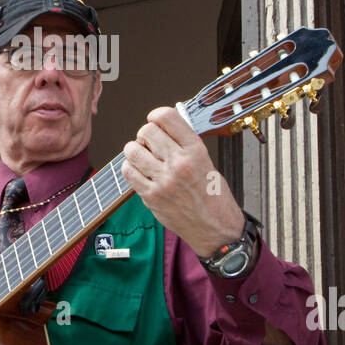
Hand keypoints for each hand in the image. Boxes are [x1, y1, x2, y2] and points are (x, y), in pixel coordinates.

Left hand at [122, 106, 244, 256]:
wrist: (215, 228)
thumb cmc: (213, 196)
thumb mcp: (207, 161)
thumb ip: (184, 143)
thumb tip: (163, 127)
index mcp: (196, 150)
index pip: (166, 117)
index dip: (156, 116)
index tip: (155, 121)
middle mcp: (179, 163)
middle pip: (146, 131)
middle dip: (146, 135)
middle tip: (151, 144)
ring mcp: (163, 181)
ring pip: (132, 150)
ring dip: (135, 151)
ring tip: (144, 158)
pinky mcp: (151, 196)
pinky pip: (128, 172)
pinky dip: (131, 168)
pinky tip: (140, 172)